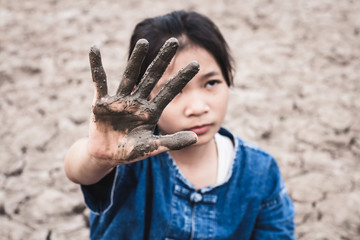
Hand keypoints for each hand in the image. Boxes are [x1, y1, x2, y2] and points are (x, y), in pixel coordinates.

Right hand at [88, 38, 198, 165]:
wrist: (107, 156)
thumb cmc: (130, 152)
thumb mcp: (152, 147)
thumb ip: (172, 142)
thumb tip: (196, 138)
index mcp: (150, 112)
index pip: (169, 91)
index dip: (182, 78)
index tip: (196, 64)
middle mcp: (137, 102)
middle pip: (152, 76)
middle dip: (163, 60)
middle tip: (174, 41)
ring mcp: (120, 101)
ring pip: (129, 76)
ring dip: (136, 59)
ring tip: (144, 42)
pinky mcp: (101, 103)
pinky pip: (99, 82)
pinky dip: (96, 67)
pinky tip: (94, 49)